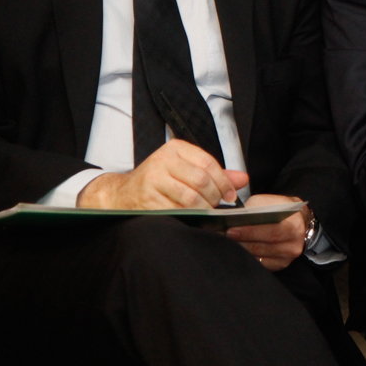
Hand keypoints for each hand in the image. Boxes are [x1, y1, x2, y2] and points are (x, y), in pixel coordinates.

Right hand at [77, 139, 248, 209]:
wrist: (122, 194)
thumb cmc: (159, 180)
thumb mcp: (187, 169)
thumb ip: (216, 173)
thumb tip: (243, 179)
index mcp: (176, 148)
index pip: (209, 163)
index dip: (224, 182)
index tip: (231, 195)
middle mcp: (163, 160)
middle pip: (201, 180)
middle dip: (214, 197)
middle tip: (217, 205)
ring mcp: (153, 179)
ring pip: (190, 197)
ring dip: (203, 208)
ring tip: (206, 211)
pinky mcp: (147, 198)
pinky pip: (176, 211)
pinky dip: (189, 217)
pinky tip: (191, 218)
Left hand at [226, 194, 307, 271]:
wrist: (297, 220)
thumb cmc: (281, 209)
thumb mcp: (270, 202)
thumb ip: (255, 209)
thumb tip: (235, 219)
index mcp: (294, 225)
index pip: (270, 230)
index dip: (250, 231)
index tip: (231, 230)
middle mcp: (293, 244)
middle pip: (263, 245)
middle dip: (242, 241)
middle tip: (225, 236)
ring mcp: (287, 257)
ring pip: (259, 256)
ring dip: (241, 249)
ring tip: (226, 242)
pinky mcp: (280, 265)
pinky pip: (259, 264)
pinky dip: (246, 257)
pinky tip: (237, 250)